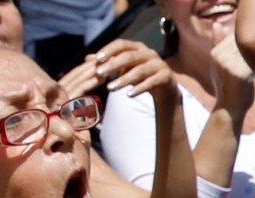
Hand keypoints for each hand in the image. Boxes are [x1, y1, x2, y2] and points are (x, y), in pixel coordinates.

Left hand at [62, 40, 178, 101]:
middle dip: (113, 65)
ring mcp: (159, 64)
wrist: (165, 88)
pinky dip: (139, 89)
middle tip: (99, 73)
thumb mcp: (124, 68)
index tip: (97, 59)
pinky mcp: (166, 77)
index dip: (109, 50)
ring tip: (110, 88)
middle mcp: (149, 53)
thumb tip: (88, 58)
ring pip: (139, 71)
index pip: (122, 44)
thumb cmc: (141, 75)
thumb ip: (108, 62)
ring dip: (123, 80)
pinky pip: (151, 82)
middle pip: (129, 56)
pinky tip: (129, 95)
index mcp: (138, 47)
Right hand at [209, 34, 254, 113]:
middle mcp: (220, 56)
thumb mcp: (218, 65)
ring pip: (250, 51)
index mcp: (215, 53)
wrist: (229, 109)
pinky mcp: (240, 74)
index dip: (248, 43)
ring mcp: (229, 65)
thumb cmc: (228, 87)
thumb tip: (217, 23)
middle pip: (243, 42)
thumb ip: (217, 44)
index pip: (235, 37)